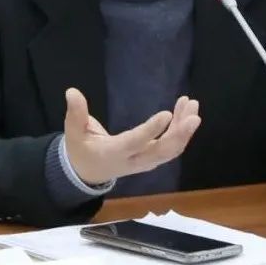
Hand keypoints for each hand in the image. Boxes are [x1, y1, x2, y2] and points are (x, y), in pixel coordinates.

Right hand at [63, 88, 201, 185]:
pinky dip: (181, 131)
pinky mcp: (152, 158)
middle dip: (179, 134)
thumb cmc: (81, 150)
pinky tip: (186, 112)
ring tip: (192, 106)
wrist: (88, 172)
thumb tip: (72, 92)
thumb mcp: (73, 132)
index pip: (135, 142)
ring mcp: (145, 162)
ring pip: (170, 150)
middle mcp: (133, 161)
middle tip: (193, 115)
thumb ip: (75, 113)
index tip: (167, 114)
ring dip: (184, 130)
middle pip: (161, 152)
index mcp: (113, 153)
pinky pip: (171, 148)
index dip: (151, 130)